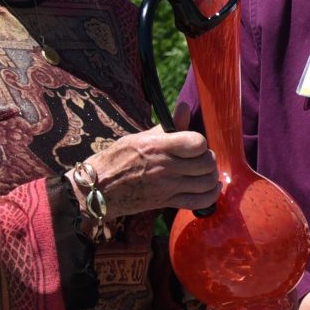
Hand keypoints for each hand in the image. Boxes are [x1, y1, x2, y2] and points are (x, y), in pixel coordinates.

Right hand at [83, 126, 217, 214]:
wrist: (98, 189)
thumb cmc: (117, 159)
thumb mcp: (139, 137)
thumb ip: (168, 126)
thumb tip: (185, 107)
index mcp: (158, 146)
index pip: (197, 143)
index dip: (201, 143)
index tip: (194, 145)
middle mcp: (165, 167)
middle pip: (207, 163)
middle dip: (208, 159)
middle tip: (201, 159)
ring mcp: (168, 187)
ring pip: (207, 182)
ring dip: (211, 176)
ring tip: (204, 173)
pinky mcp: (167, 202)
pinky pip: (200, 202)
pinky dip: (211, 195)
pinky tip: (210, 189)